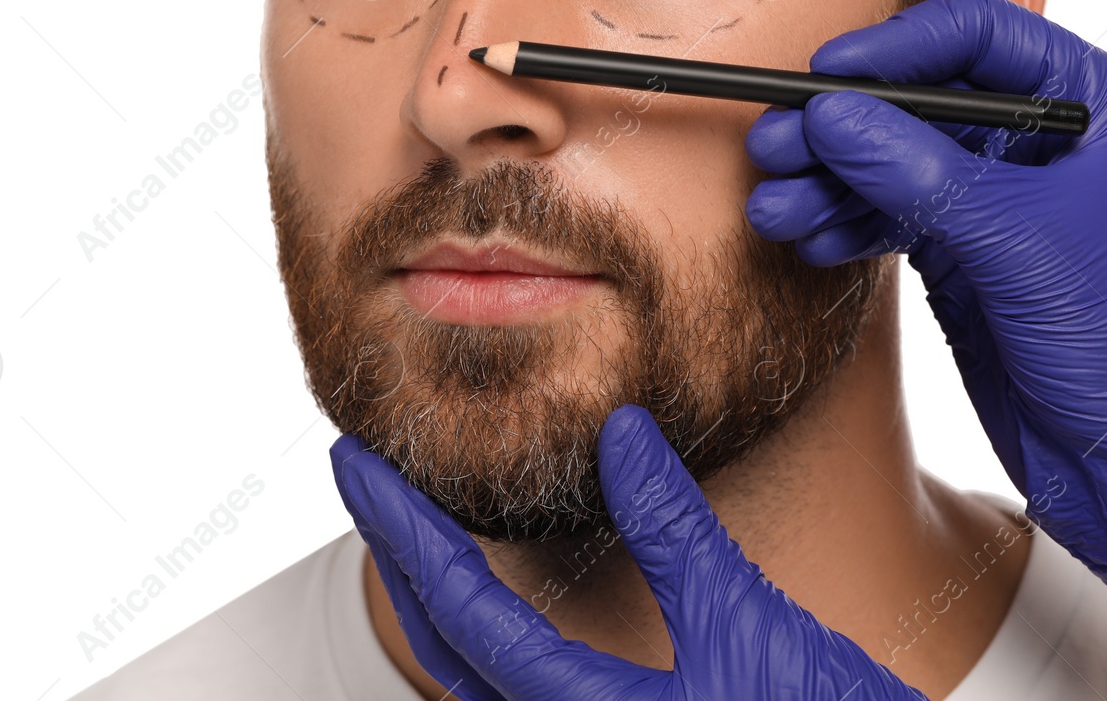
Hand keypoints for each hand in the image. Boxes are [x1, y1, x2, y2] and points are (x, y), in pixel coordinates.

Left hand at [331, 404, 928, 699]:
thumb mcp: (752, 625)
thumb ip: (676, 532)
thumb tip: (620, 433)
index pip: (464, 614)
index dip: (403, 529)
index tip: (355, 460)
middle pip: (447, 651)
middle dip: (399, 560)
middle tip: (368, 477)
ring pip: (474, 683)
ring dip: (437, 597)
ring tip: (418, 521)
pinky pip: (524, 696)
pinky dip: (488, 640)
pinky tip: (500, 600)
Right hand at [742, 0, 1106, 685]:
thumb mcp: (1014, 242)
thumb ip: (919, 172)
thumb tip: (831, 117)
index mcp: (1091, 104)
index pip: (979, 34)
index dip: (895, 47)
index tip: (825, 75)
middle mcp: (1041, 137)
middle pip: (921, 96)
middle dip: (842, 124)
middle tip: (774, 145)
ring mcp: (997, 193)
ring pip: (893, 157)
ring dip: (828, 180)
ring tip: (775, 208)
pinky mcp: (963, 245)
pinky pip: (888, 211)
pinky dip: (845, 222)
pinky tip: (810, 238)